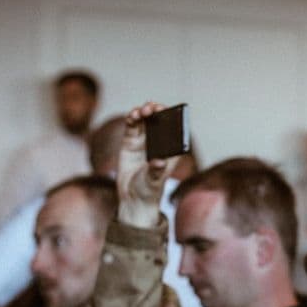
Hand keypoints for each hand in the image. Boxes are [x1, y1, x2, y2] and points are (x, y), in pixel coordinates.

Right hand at [116, 102, 173, 227]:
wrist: (133, 198)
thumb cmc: (149, 190)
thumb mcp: (153, 181)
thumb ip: (155, 171)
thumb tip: (159, 162)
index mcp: (172, 150)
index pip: (176, 130)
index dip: (174, 118)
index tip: (169, 112)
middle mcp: (159, 143)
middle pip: (160, 121)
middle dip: (158, 111)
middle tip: (153, 108)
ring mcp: (145, 141)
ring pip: (146, 120)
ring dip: (144, 112)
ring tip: (142, 111)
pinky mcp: (131, 142)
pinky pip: (133, 126)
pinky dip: (132, 118)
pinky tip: (132, 116)